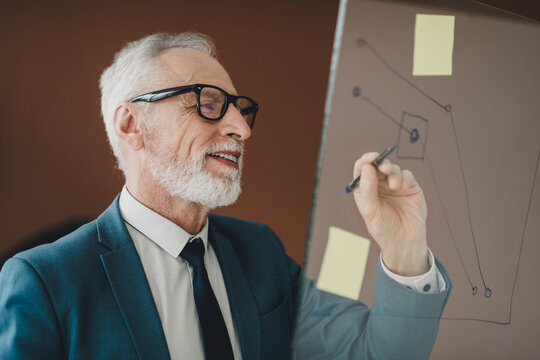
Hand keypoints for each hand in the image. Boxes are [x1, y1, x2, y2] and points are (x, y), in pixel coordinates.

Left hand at [353, 152, 427, 275]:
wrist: (404, 242)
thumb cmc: (383, 228)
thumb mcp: (371, 210)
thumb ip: (367, 188)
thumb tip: (366, 166)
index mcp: (366, 189)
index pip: (362, 169)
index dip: (365, 160)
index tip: (370, 158)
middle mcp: (379, 185)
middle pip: (378, 165)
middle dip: (381, 163)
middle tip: (383, 166)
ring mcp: (395, 185)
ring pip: (393, 169)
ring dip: (393, 172)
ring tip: (394, 186)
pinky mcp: (410, 188)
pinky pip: (407, 175)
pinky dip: (404, 177)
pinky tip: (402, 188)